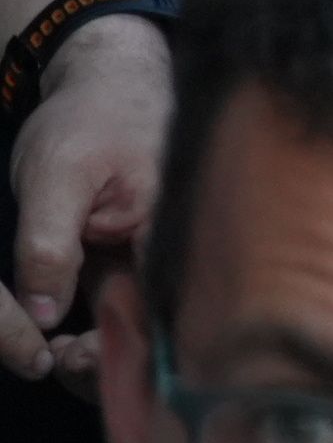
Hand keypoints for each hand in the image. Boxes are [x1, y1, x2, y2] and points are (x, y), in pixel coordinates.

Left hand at [5, 15, 167, 384]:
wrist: (108, 80)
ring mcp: (159, 257)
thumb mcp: (55, 176)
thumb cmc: (90, 118)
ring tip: (60, 355)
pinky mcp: (137, 259)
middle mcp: (180, 249)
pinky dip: (102, 332)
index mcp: (172, 230)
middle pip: (161, 327)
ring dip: (105, 351)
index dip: (125, 350)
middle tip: (60, 362)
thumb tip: (43, 316)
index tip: (73, 357)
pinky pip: (129, 308)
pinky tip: (68, 339)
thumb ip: (49, 245)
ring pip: (144, 324)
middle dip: (113, 361)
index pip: (163, 311)